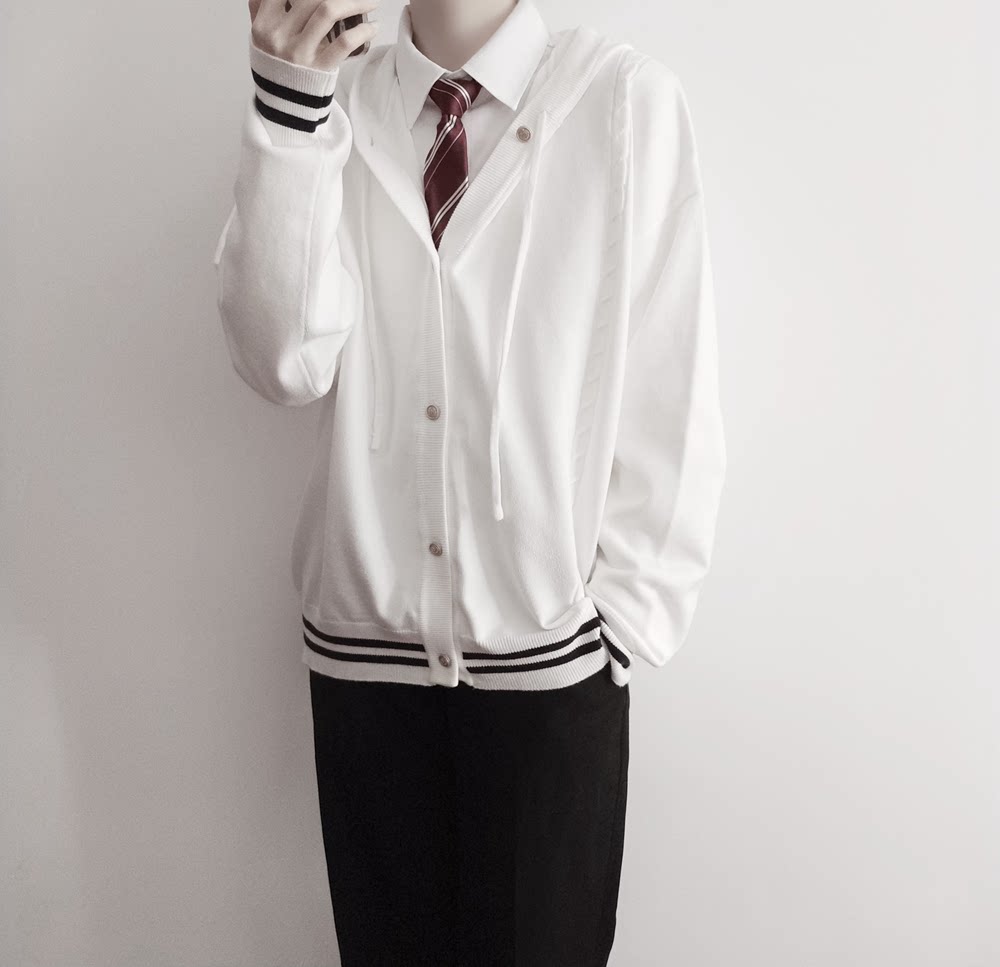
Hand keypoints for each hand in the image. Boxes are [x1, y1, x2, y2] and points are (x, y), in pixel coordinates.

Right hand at [249, 0, 380, 71]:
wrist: (283, 105)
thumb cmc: (276, 66)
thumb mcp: (261, 38)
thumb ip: (261, 9)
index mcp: (264, 23)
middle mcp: (280, 35)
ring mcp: (300, 52)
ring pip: (328, 11)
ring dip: (355, 2)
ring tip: (372, 3)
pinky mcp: (320, 68)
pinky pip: (344, 42)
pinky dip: (362, 31)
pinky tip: (373, 27)